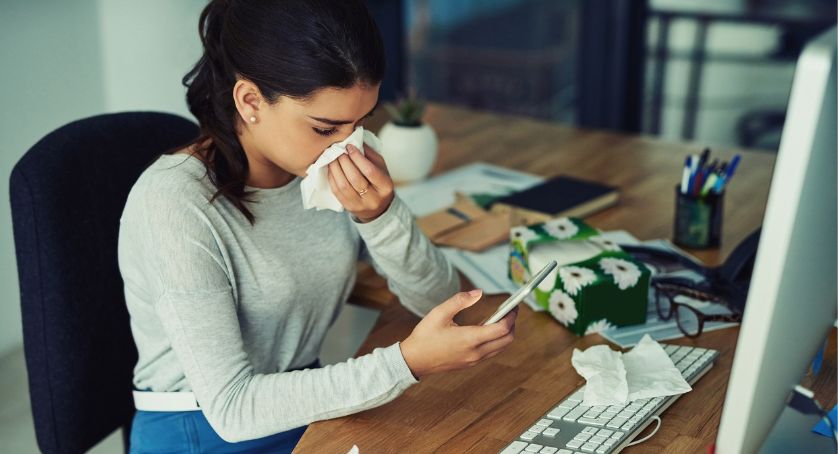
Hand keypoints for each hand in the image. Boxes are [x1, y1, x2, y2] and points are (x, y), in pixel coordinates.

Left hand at [327, 144, 393, 222]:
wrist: (378, 208)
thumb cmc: (378, 183)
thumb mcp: (381, 168)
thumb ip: (369, 154)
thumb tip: (354, 140)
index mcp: (385, 186)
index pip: (370, 170)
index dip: (357, 157)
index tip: (349, 146)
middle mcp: (374, 198)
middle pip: (355, 178)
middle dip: (344, 162)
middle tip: (338, 150)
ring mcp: (360, 205)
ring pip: (344, 185)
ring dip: (335, 169)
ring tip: (333, 157)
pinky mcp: (348, 207)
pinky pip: (337, 191)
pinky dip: (332, 177)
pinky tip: (331, 168)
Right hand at [400, 289, 517, 378]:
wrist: (414, 360)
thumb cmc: (424, 336)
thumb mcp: (439, 313)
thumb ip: (460, 301)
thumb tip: (478, 293)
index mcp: (469, 339)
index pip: (502, 329)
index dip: (511, 316)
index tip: (513, 306)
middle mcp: (475, 352)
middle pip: (507, 340)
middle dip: (512, 324)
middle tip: (511, 311)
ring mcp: (474, 360)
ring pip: (501, 347)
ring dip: (505, 333)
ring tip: (501, 318)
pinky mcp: (470, 363)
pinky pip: (491, 352)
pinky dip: (496, 340)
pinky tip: (488, 329)